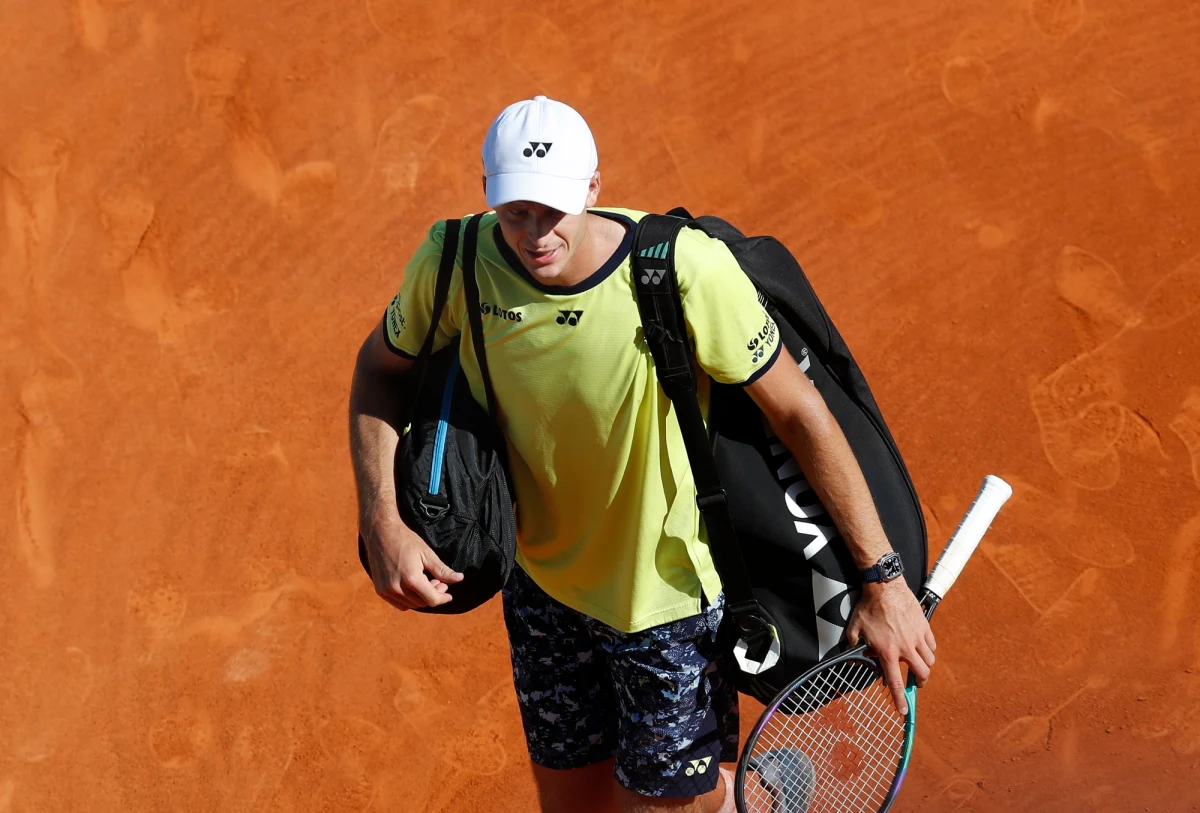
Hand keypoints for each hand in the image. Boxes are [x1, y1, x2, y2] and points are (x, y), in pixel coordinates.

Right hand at [361, 515, 462, 610]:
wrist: (381, 533)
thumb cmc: (406, 540)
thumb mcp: (427, 554)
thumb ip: (442, 571)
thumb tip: (460, 579)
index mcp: (411, 578)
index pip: (432, 600)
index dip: (443, 598)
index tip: (449, 594)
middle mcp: (397, 588)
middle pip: (422, 603)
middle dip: (433, 595)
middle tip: (439, 583)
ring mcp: (386, 590)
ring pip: (411, 605)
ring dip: (421, 598)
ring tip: (427, 583)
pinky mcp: (380, 590)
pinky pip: (399, 604)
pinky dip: (409, 600)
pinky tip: (414, 588)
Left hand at [846, 579, 935, 715]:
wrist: (884, 587)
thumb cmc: (869, 607)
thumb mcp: (855, 629)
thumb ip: (853, 646)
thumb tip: (850, 655)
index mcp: (887, 652)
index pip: (895, 682)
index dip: (900, 699)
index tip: (904, 711)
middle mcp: (905, 648)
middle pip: (921, 674)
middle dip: (919, 683)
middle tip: (915, 683)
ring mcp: (917, 637)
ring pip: (929, 661)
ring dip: (925, 666)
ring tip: (918, 665)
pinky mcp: (924, 626)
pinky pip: (932, 645)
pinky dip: (928, 650)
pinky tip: (922, 647)